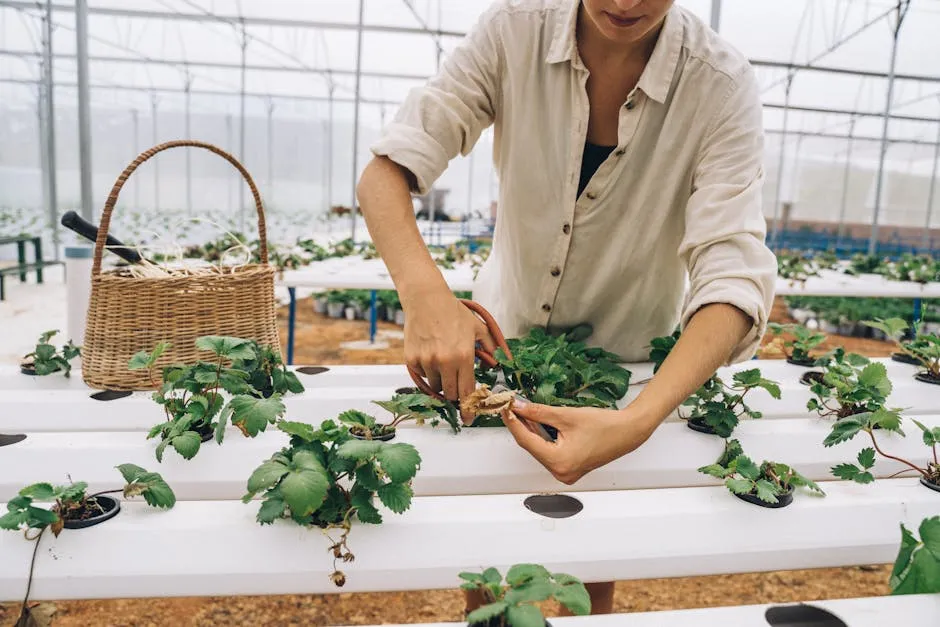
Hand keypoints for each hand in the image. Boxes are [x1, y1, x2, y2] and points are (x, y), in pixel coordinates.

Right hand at [402, 290, 497, 420]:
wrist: (426, 300)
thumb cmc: (452, 312)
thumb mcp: (478, 328)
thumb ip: (490, 348)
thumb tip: (497, 365)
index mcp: (463, 356)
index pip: (467, 392)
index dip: (469, 409)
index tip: (469, 418)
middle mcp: (444, 362)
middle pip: (451, 394)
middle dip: (456, 394)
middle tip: (458, 386)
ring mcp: (426, 361)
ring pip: (435, 386)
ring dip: (441, 381)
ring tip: (444, 363)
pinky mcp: (412, 359)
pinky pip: (422, 376)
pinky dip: (428, 371)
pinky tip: (431, 355)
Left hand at [501, 399, 658, 484]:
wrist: (628, 432)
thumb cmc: (604, 426)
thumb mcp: (566, 416)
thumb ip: (538, 412)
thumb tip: (519, 407)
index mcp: (559, 462)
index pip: (526, 440)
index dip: (513, 422)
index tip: (505, 408)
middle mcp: (561, 472)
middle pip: (532, 446)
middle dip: (521, 426)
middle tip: (511, 407)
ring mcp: (566, 473)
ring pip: (540, 449)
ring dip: (531, 431)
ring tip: (522, 412)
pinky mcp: (570, 468)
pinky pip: (549, 452)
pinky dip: (543, 438)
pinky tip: (537, 424)